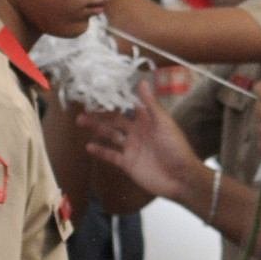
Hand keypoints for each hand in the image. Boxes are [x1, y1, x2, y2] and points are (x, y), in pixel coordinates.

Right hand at [78, 85, 209, 205]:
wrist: (180, 178)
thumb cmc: (175, 147)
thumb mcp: (163, 123)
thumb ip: (150, 104)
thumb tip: (141, 82)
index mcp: (147, 120)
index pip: (128, 106)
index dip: (115, 100)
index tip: (99, 91)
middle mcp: (137, 132)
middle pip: (115, 120)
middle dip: (100, 114)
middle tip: (83, 107)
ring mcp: (131, 148)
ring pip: (110, 135)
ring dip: (96, 128)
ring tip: (80, 121)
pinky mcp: (127, 163)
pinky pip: (111, 155)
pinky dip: (100, 150)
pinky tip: (88, 145)